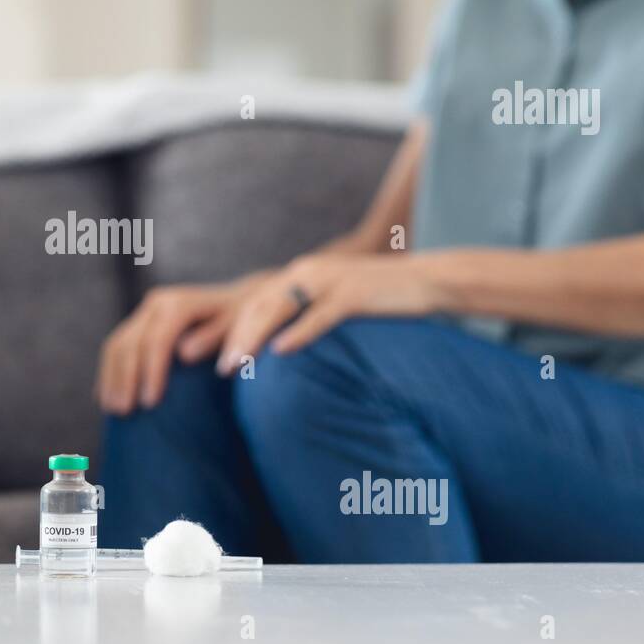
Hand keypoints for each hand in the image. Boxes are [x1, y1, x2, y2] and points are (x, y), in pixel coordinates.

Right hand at [96, 273, 272, 413]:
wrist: (238, 302)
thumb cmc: (245, 323)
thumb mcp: (241, 328)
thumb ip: (215, 338)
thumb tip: (184, 354)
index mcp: (180, 303)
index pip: (158, 338)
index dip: (151, 371)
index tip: (150, 404)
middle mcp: (158, 304)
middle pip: (131, 342)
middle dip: (126, 379)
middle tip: (125, 414)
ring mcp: (145, 313)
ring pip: (117, 345)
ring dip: (112, 379)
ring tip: (113, 411)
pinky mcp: (139, 324)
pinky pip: (116, 348)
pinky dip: (110, 373)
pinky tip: (105, 398)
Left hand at [216, 253, 450, 373]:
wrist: (427, 279)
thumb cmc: (380, 299)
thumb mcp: (335, 303)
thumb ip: (307, 315)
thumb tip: (281, 346)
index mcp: (300, 275)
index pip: (255, 302)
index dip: (232, 329)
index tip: (217, 357)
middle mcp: (308, 272)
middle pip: (259, 305)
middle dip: (234, 337)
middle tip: (220, 370)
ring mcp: (330, 280)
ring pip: (280, 309)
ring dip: (254, 338)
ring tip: (237, 364)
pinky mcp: (353, 293)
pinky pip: (319, 316)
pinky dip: (298, 333)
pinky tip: (281, 352)